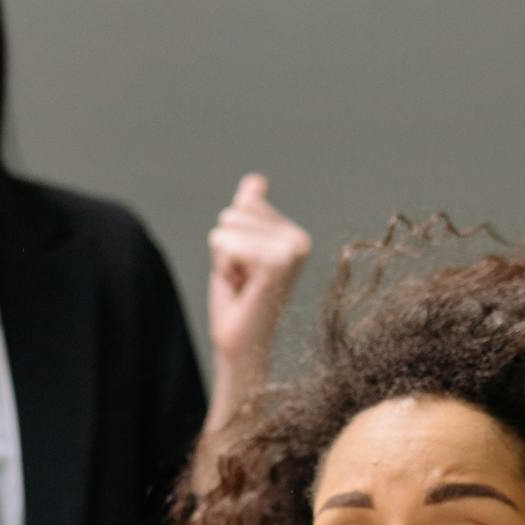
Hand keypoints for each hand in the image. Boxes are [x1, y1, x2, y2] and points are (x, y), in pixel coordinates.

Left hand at [206, 175, 310, 379]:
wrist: (241, 344)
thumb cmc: (240, 302)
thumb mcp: (239, 250)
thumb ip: (248, 215)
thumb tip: (256, 180)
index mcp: (294, 235)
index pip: (242, 206)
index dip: (230, 241)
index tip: (245, 271)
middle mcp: (300, 240)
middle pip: (233, 214)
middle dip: (225, 250)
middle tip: (243, 281)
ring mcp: (293, 251)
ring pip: (227, 229)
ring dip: (224, 261)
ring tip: (243, 285)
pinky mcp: (279, 263)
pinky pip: (228, 245)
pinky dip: (224, 268)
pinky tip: (242, 289)